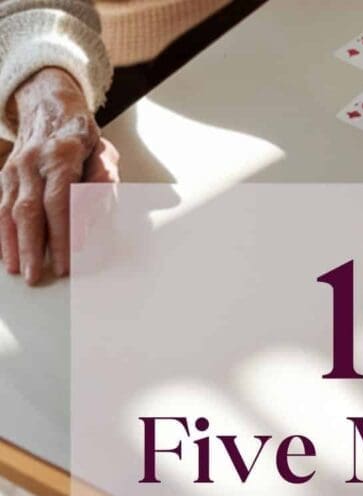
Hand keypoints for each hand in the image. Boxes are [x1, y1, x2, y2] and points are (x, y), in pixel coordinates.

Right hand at [0, 67, 119, 284]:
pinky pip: (0, 207)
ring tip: (18, 271)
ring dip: (13, 244)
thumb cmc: (79, 135)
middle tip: (38, 275)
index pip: (60, 201)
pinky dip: (2, 233)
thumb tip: (99, 210)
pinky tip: (6, 254)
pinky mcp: (5, 175)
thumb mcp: (102, 150)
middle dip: (33, 246)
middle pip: (30, 210)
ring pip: (9, 210)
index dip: (62, 233)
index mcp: (60, 155)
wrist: (47, 104)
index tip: (68, 259)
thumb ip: (104, 180)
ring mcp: (15, 168)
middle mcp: (32, 161)